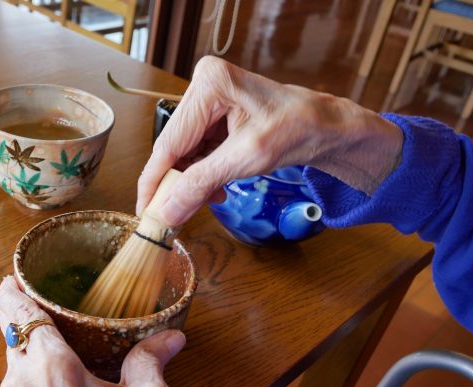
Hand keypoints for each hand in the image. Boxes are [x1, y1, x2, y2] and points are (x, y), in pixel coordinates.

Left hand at [0, 276, 185, 386]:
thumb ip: (153, 360)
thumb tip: (171, 337)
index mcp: (51, 367)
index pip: (19, 312)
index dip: (12, 292)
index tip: (12, 280)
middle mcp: (19, 382)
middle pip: (11, 333)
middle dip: (22, 319)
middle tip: (41, 310)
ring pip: (10, 362)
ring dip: (27, 352)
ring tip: (56, 353)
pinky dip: (25, 379)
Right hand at [137, 56, 402, 226]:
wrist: (328, 127)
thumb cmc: (298, 129)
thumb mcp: (247, 159)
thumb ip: (200, 184)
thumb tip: (166, 212)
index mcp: (210, 84)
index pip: (169, 142)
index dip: (154, 181)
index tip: (144, 212)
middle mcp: (203, 85)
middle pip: (174, 147)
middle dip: (176, 183)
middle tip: (173, 216)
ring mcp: (209, 99)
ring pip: (184, 152)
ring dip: (192, 181)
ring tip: (208, 199)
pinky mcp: (215, 113)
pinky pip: (197, 150)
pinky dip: (203, 173)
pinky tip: (216, 188)